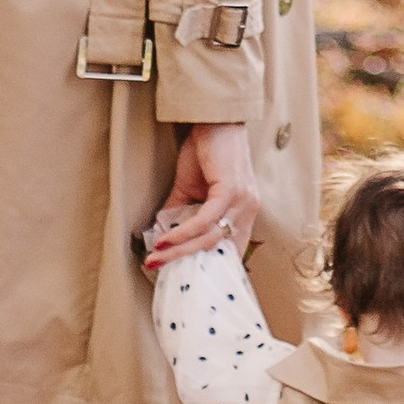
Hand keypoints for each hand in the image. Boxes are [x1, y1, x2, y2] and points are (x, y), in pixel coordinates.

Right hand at [142, 121, 258, 265]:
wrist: (213, 120)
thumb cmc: (205, 152)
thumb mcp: (190, 189)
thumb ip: (180, 214)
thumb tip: (162, 238)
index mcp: (243, 212)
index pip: (233, 249)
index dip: (213, 269)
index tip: (188, 283)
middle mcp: (248, 209)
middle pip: (219, 248)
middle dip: (189, 265)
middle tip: (162, 274)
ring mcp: (242, 200)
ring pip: (210, 237)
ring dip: (180, 251)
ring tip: (156, 259)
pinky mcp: (230, 190)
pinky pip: (205, 219)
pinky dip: (183, 232)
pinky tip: (164, 239)